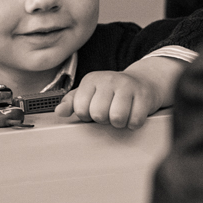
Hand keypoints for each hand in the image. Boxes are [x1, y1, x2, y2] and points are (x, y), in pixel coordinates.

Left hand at [54, 56, 186, 128]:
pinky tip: (132, 114)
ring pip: (117, 118)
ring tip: (120, 114)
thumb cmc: (111, 92)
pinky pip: (134, 121)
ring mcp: (127, 86)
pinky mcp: (144, 95)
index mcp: (91, 80)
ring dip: (119, 123)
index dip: (87, 116)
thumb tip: (59, 112)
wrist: (142, 83)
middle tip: (109, 111)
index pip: (80, 109)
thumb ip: (71, 103)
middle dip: (104, 119)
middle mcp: (108, 79)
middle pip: (98, 114)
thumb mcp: (89, 93)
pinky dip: (133, 123)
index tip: (93, 109)